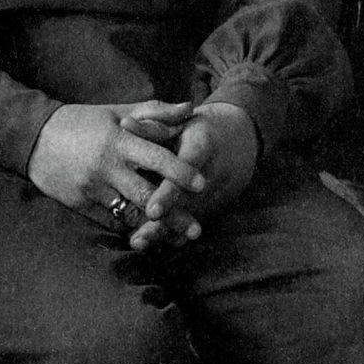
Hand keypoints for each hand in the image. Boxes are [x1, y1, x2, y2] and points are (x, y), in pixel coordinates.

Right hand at [26, 100, 203, 231]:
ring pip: (129, 214)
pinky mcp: (81, 205)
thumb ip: (155, 112)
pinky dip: (130, 229)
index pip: (155, 157)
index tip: (202, 184)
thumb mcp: (117, 111)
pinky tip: (147, 236)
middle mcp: (107, 167)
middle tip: (197, 229)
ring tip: (177, 238)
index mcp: (118, 140)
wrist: (34, 138)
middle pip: (146, 195)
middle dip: (173, 214)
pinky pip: (110, 222)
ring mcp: (93, 188)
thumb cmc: (82, 121)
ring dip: (153, 228)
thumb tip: (190, 108)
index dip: (180, 171)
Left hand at [128, 100, 258, 248]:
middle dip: (162, 223)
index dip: (169, 193)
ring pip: (187, 217)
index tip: (152, 211)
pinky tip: (154, 244)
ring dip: (163, 233)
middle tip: (138, 240)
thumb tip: (124, 126)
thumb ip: (152, 125)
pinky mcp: (212, 205)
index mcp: (203, 145)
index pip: (185, 171)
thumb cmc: (200, 127)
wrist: (239, 141)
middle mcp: (212, 173)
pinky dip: (175, 233)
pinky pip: (192, 221)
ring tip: (137, 244)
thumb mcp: (181, 120)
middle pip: (185, 204)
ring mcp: (214, 193)